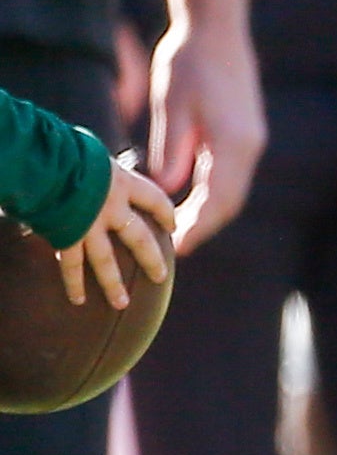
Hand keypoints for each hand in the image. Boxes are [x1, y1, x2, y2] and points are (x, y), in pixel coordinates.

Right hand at [53, 158, 176, 309]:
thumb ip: (100, 170)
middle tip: (160, 276)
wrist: (46, 160)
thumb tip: (96, 167)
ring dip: (113, 284)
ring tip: (122, 304)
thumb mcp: (93, 155)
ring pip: (105, 261)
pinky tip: (78, 300)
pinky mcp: (66, 235)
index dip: (165, 213)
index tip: (172, 226)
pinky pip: (71, 265)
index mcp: (121, 182)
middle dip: (151, 259)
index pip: (154, 199)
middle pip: (139, 239)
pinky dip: (74, 283)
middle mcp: (111, 207)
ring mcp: (89, 224)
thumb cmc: (64, 150)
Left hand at [147, 21, 263, 254]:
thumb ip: (171, 149)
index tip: (177, 248)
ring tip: (182, 226)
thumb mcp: (171, 106)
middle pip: (231, 200)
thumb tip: (169, 188)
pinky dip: (215, 191)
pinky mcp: (247, 132)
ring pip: (234, 188)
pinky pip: (233, 173)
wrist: (217, 30)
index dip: (198, 226)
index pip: (218, 199)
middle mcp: (250, 146)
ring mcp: (252, 139)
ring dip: (211, 209)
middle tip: (176, 245)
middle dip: (205, 224)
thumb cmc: (188, 64)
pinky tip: (193, 195)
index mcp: (233, 143)